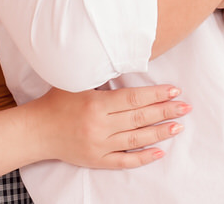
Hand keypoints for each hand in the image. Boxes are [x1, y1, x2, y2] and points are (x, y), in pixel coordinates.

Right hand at [31, 84, 190, 168]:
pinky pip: (124, 161)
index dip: (156, 95)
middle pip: (139, 118)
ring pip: (136, 139)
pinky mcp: (97, 160)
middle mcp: (99, 126)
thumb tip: (126, 62)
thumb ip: (100, 75)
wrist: (37, 131)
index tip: (174, 90)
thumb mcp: (76, 81)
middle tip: (186, 107)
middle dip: (166, 111)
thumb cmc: (57, 101)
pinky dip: (143, 157)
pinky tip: (159, 152)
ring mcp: (99, 145)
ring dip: (160, 133)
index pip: (133, 98)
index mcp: (96, 103)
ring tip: (179, 126)